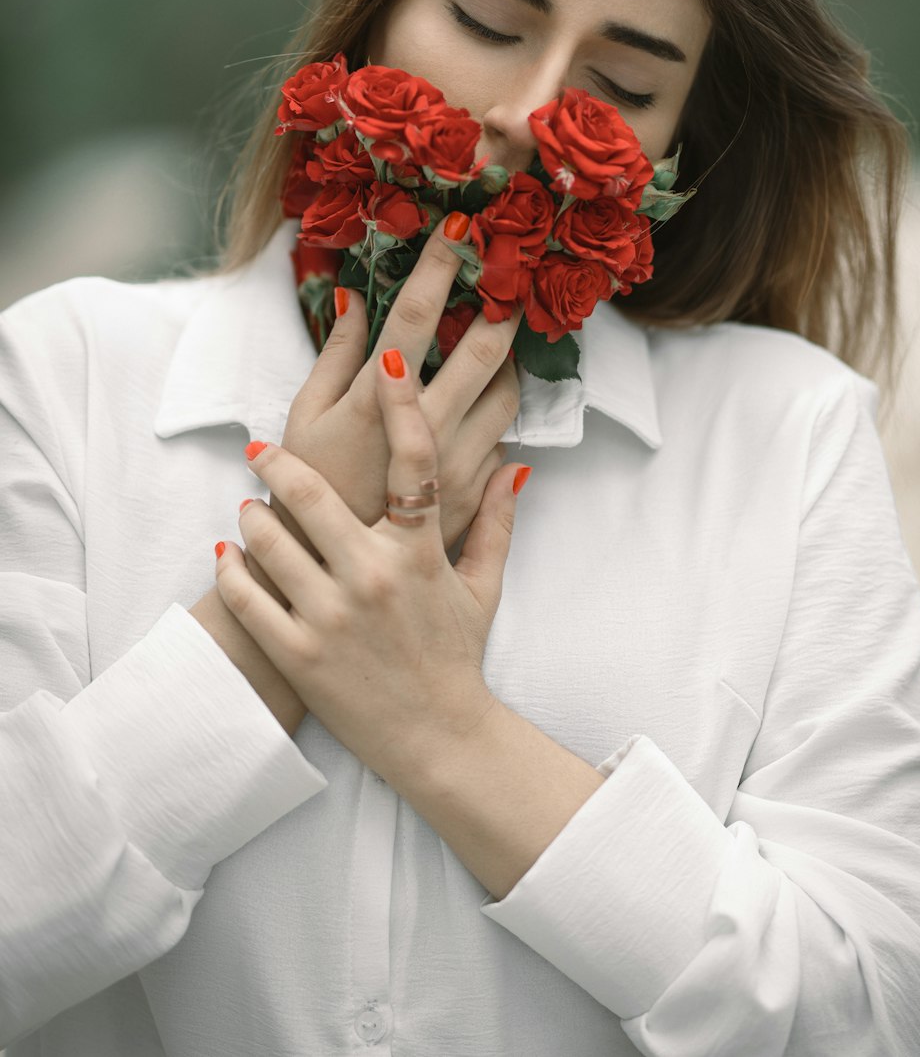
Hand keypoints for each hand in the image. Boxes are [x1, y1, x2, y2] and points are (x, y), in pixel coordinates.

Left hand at [215, 348, 530, 784]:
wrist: (437, 740)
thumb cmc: (455, 657)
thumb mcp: (482, 588)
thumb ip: (497, 523)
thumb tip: (515, 467)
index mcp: (421, 553)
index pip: (414, 461)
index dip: (401, 401)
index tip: (385, 353)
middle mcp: (374, 577)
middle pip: (313, 495)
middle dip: (277, 463)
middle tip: (260, 447)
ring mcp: (331, 617)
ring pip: (269, 542)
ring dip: (251, 516)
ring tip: (247, 508)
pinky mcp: (298, 654)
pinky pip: (249, 598)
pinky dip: (232, 571)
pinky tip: (229, 555)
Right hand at [274, 215, 520, 557]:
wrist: (328, 580)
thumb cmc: (303, 491)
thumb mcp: (305, 417)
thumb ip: (335, 355)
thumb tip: (354, 299)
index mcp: (376, 402)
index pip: (417, 317)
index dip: (441, 266)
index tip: (462, 225)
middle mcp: (427, 430)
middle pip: (486, 350)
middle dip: (503, 305)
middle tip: (508, 276)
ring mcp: (457, 465)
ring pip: (508, 393)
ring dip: (507, 359)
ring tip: (495, 338)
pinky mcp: (475, 494)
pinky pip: (504, 436)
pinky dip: (496, 409)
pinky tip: (480, 398)